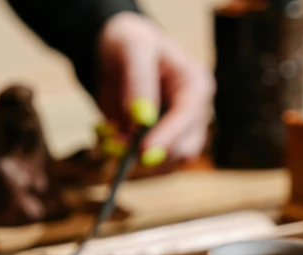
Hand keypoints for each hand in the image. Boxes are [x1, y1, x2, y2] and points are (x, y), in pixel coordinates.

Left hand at [96, 12, 214, 166]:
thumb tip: (140, 119)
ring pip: (164, 162)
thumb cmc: (130, 43)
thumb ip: (138, 81)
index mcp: (195, 85)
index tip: (142, 150)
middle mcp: (193, 113)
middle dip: (150, 152)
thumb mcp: (132, 48)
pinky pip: (144, 163)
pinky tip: (108, 138)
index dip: (168, 136)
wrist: (117, 53)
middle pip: (184, 149)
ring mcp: (177, 132)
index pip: (188, 117)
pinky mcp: (157, 144)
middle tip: (115, 144)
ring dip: (134, 157)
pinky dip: (124, 157)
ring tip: (108, 137)